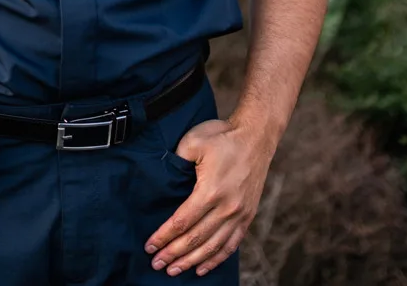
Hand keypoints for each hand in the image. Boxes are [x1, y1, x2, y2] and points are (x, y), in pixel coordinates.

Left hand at [145, 118, 273, 276]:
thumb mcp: (193, 142)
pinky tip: (202, 268)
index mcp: (210, 190)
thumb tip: (163, 180)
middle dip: (173, 254)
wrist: (256, 136)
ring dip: (192, 261)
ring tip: (174, 270)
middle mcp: (227, 207)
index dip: (164, 237)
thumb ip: (176, 161)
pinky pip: (231, 244)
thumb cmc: (222, 136)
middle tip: (157, 264)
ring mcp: (239, 213)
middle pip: (195, 239)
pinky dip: (216, 259)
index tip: (150, 246)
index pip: (181, 222)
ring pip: (212, 246)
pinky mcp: (247, 215)